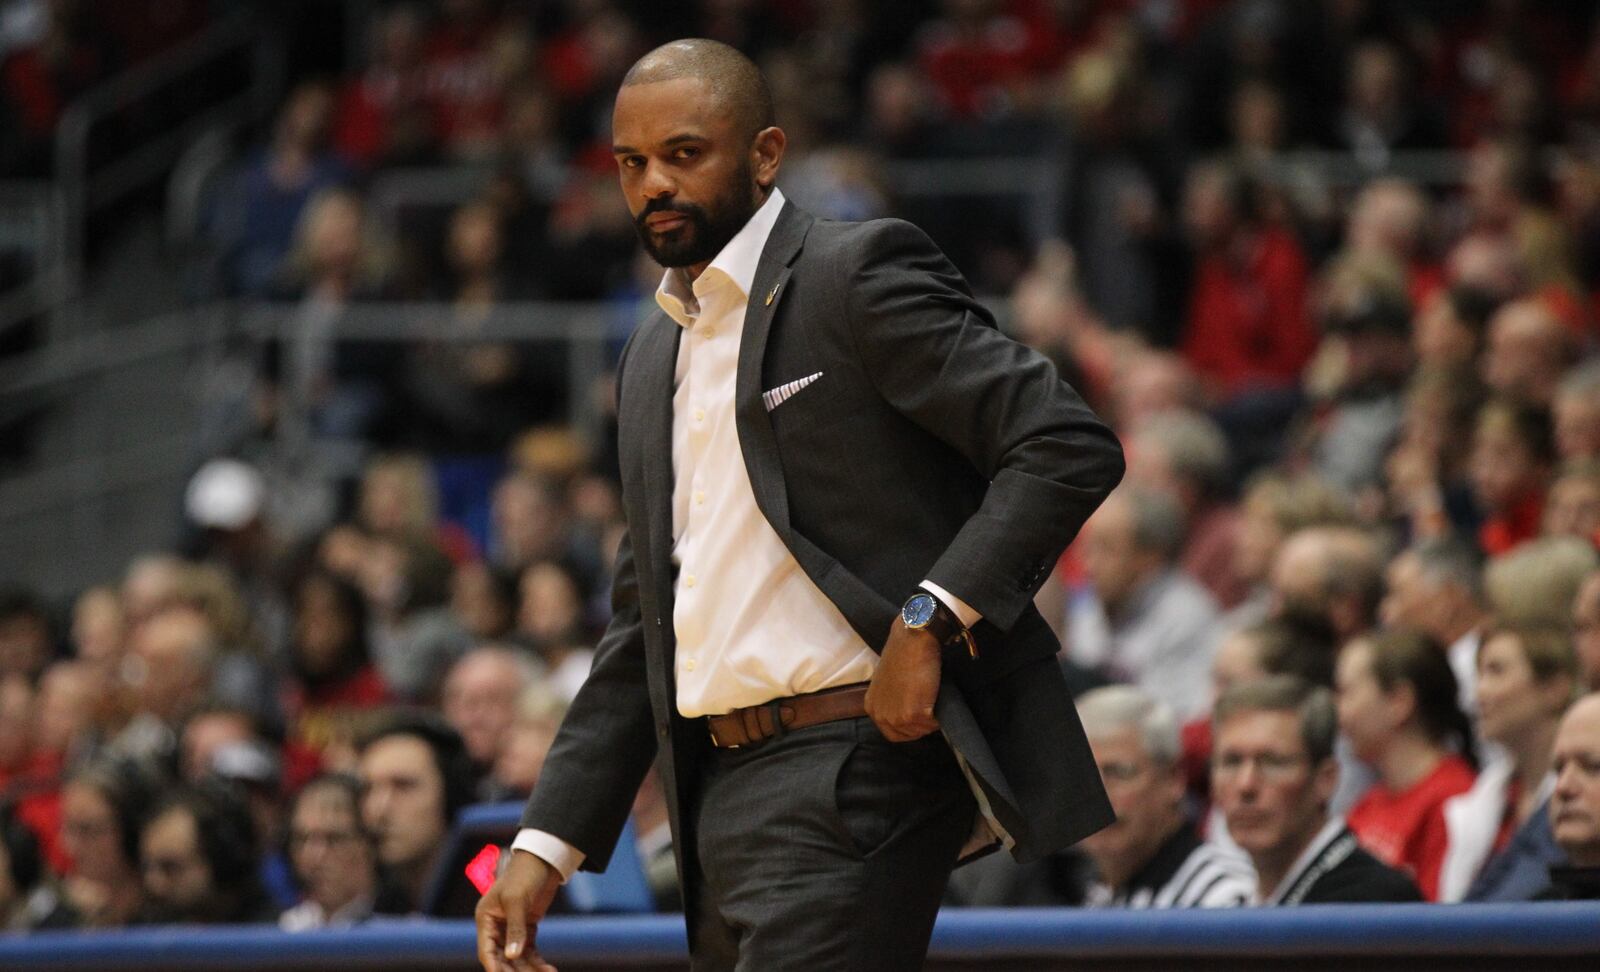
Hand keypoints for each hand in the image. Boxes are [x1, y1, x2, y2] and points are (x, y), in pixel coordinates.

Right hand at [476, 850, 561, 971]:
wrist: (544, 860)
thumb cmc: (525, 874)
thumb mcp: (517, 900)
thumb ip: (515, 929)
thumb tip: (512, 956)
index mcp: (485, 918)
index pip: (486, 949)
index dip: (494, 966)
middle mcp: (496, 926)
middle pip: (502, 957)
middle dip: (515, 970)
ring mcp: (511, 927)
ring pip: (517, 956)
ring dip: (530, 968)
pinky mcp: (527, 927)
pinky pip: (530, 950)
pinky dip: (538, 960)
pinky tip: (548, 969)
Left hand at [865, 619, 941, 741]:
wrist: (913, 639)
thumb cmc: (904, 653)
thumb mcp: (890, 682)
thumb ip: (894, 700)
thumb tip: (909, 710)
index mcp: (872, 706)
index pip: (892, 732)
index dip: (909, 727)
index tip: (920, 715)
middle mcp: (880, 715)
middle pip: (907, 735)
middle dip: (921, 725)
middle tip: (929, 706)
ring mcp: (896, 716)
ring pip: (921, 731)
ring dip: (931, 719)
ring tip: (932, 697)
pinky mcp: (912, 715)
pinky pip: (932, 725)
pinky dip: (939, 715)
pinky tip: (936, 696)